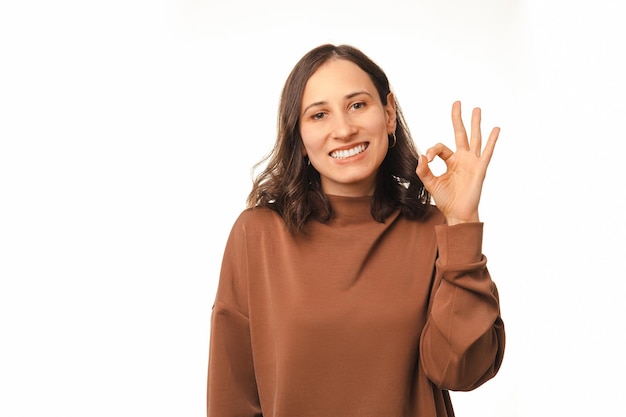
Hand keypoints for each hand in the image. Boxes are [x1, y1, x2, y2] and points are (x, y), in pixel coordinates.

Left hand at [415, 101, 499, 224]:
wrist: (457, 213)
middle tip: (457, 103)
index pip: (441, 147)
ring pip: (474, 139)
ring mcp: (472, 162)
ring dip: (475, 124)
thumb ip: (424, 170)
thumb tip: (421, 156)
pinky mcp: (480, 169)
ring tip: (477, 109)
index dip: (432, 150)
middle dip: (458, 119)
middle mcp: (462, 159)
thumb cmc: (446, 199)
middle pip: (460, 134)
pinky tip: (495, 129)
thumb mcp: (430, 183)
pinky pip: (486, 152)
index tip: (427, 159)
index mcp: (451, 161)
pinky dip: (491, 141)